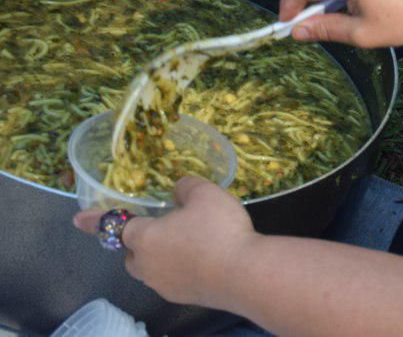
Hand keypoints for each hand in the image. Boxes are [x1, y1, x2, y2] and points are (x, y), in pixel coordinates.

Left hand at [73, 177, 256, 308]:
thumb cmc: (219, 230)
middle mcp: (147, 264)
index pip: (113, 225)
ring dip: (161, 257)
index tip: (77, 219)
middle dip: (139, 243)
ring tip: (190, 244)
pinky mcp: (183, 296)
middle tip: (163, 229)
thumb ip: (186, 187)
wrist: (243, 274)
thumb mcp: (205, 193)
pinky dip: (180, 269)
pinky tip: (205, 259)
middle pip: (131, 253)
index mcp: (145, 236)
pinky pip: (172, 278)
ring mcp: (163, 284)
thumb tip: (178, 191)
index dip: (94, 220)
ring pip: (151, 268)